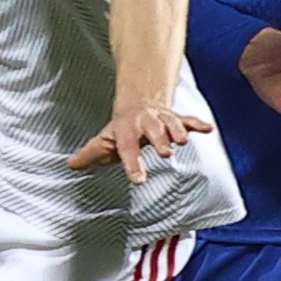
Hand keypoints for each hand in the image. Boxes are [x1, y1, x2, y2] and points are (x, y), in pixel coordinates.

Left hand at [68, 101, 215, 182]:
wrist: (139, 101)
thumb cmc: (122, 128)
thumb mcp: (105, 139)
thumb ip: (91, 154)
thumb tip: (72, 165)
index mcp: (126, 130)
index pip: (127, 148)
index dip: (132, 163)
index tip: (139, 179)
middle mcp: (145, 123)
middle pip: (153, 130)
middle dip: (159, 139)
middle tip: (165, 152)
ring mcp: (162, 119)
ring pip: (171, 122)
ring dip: (178, 130)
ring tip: (183, 141)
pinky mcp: (176, 119)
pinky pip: (188, 119)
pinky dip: (198, 124)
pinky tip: (208, 129)